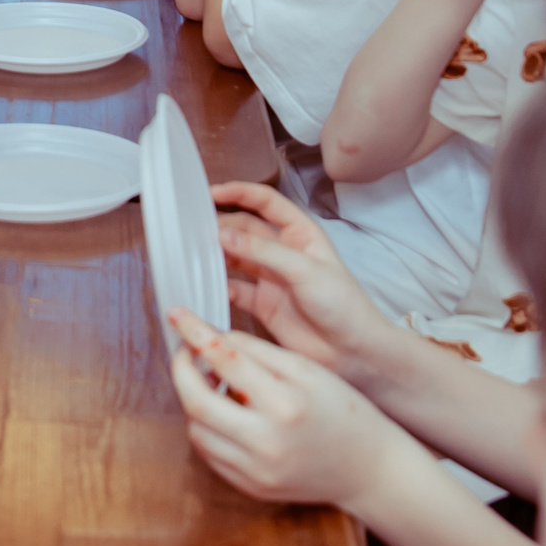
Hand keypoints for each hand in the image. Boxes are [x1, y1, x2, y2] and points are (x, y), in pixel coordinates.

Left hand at [166, 308, 407, 511]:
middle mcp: (267, 441)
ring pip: (197, 431)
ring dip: (193, 401)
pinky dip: (207, 429)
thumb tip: (214, 339)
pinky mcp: (253, 488)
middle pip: (196, 401)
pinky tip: (221, 413)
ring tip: (210, 384)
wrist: (370, 470)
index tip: (178, 316)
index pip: (224, 360)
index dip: (195, 334)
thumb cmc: (343, 412)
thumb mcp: (308, 370)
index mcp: (285, 404)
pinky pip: (210, 455)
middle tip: (185, 353)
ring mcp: (258, 471)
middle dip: (182, 370)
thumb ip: (259, 352)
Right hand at [210, 181, 400, 383]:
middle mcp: (282, 251)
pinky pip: (234, 289)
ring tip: (191, 252)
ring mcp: (270, 278)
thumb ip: (264, 251)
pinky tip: (207, 286)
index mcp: (300, 233)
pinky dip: (219, 286)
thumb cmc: (343, 305)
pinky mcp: (261, 304)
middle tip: (192, 227)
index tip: (211, 192)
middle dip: (220, 225)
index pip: (265, 202)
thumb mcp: (306, 270)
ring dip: (216, 254)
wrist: (354, 352)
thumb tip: (223, 235)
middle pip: (244, 229)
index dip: (239, 193)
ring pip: (235, 258)